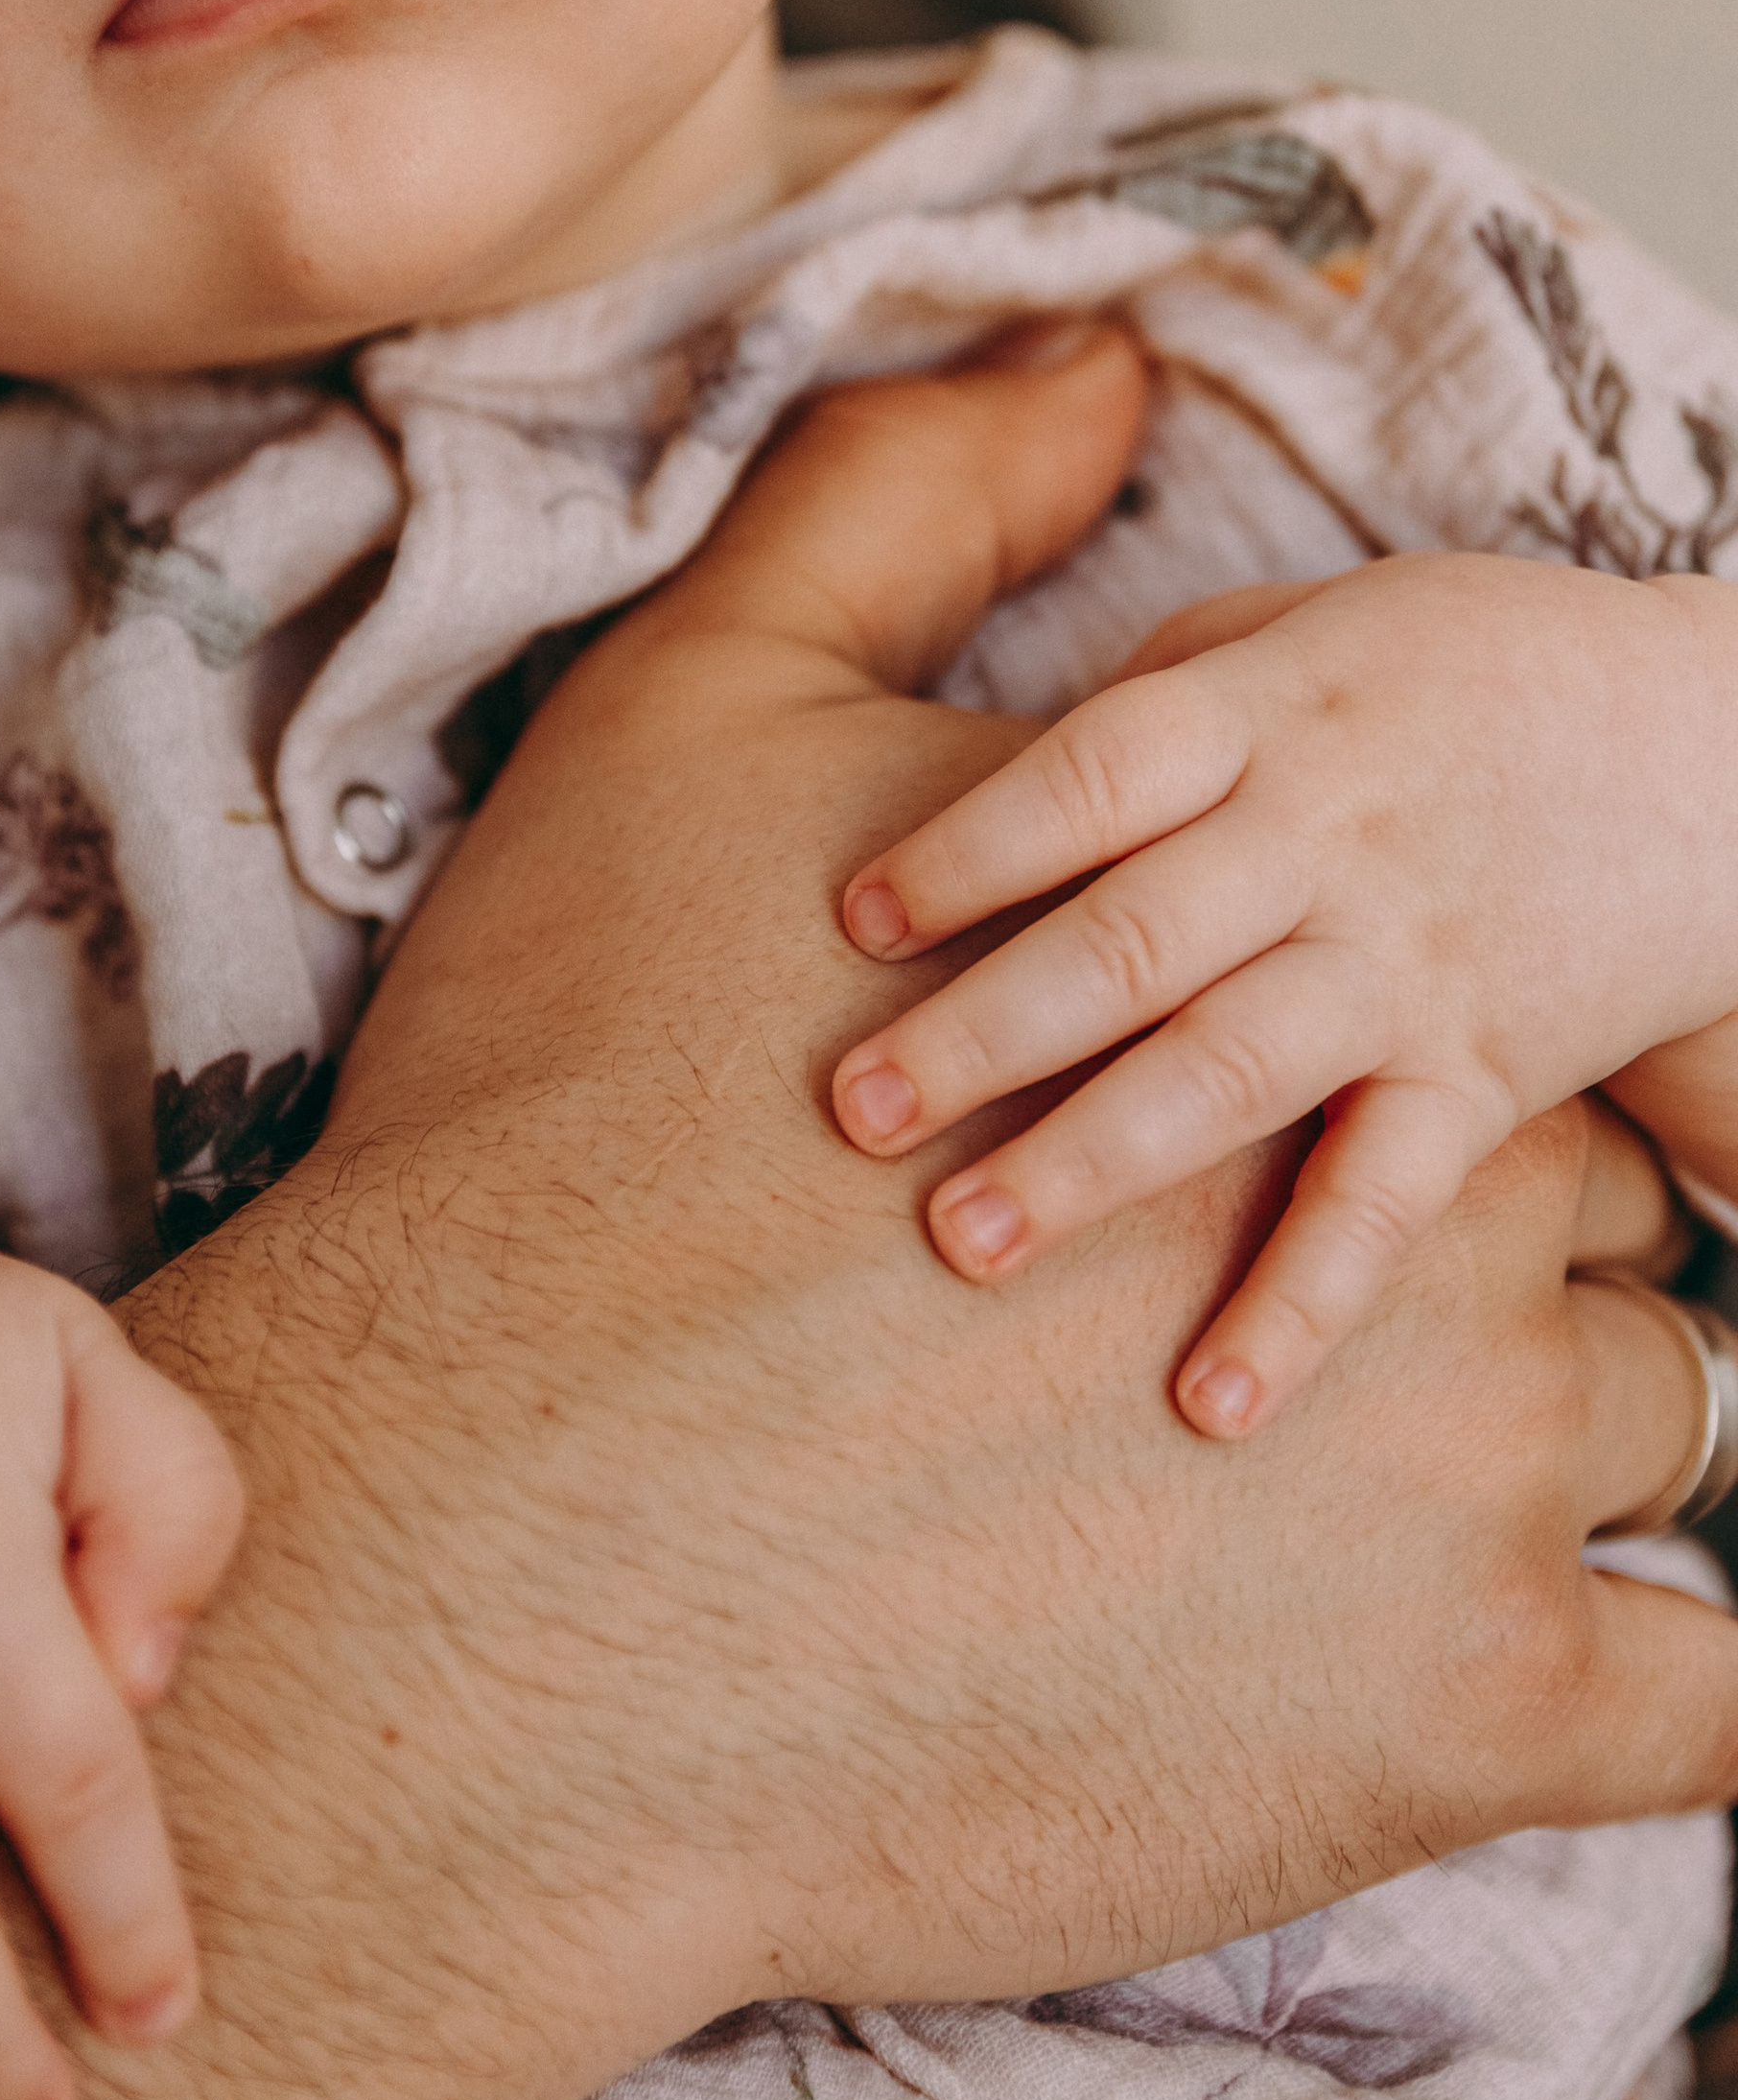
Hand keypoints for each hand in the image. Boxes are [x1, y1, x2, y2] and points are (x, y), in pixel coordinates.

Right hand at [0, 359, 1737, 2099]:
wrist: (483, 1507)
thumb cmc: (563, 1114)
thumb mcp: (685, 723)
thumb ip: (896, 514)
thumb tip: (1085, 370)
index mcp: (1254, 958)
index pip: (1446, 976)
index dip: (1401, 1031)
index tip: (1346, 1091)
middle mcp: (1408, 1195)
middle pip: (1581, 1211)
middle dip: (1507, 1256)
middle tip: (1410, 1320)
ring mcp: (1453, 1478)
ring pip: (1651, 1444)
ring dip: (1584, 1467)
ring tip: (1491, 1503)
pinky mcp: (1442, 1729)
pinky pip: (1699, 1717)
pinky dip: (1700, 1707)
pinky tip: (1644, 1689)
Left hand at [828, 552, 1737, 1435]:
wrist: (1722, 749)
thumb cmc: (1466, 674)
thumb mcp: (1312, 625)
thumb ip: (1161, 699)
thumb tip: (996, 786)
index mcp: (1268, 716)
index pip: (1096, 775)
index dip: (972, 846)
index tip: (856, 921)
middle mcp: (1326, 842)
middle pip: (1135, 938)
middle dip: (986, 1031)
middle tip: (852, 1113)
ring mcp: (1405, 966)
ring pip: (1232, 1072)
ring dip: (1092, 1162)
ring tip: (964, 1245)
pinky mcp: (1480, 1077)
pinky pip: (1383, 1202)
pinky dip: (1302, 1305)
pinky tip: (1210, 1404)